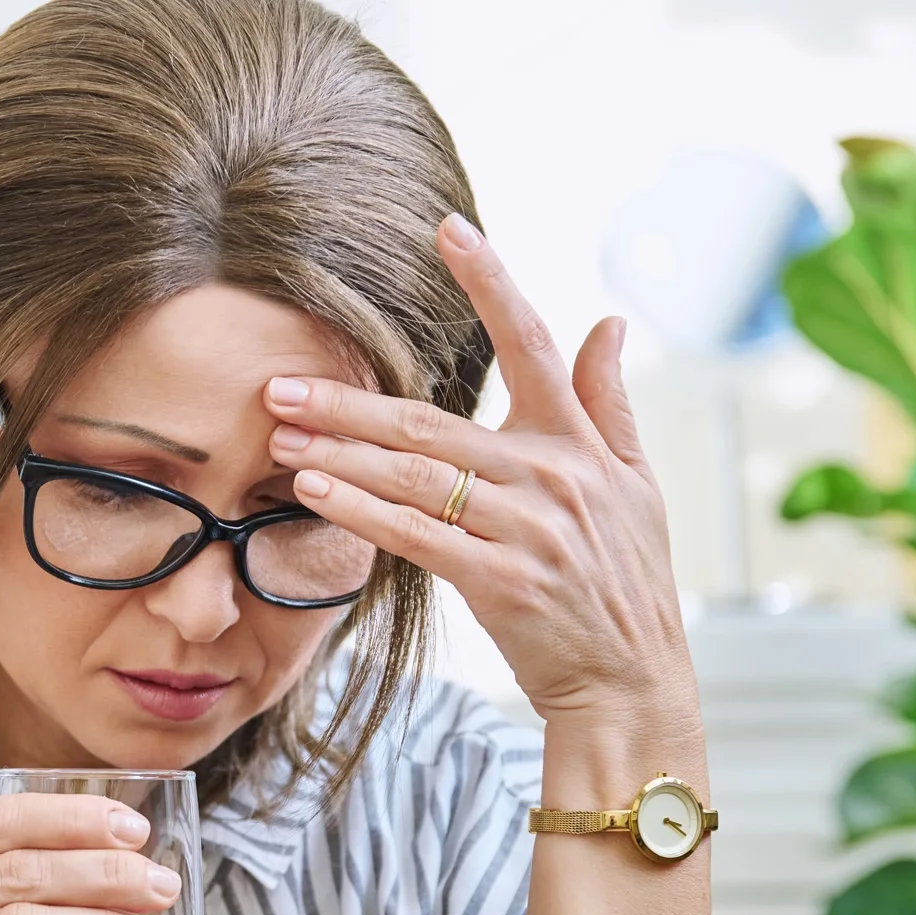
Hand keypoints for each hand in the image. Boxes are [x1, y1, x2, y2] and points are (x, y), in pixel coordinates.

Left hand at [266, 213, 694, 721]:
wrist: (632, 684)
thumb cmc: (624, 584)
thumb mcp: (636, 484)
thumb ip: (609, 401)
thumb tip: (611, 321)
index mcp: (581, 443)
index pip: (534, 344)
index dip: (492, 282)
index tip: (449, 228)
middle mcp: (555, 476)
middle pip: (434, 422)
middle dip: (350, 401)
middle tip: (280, 382)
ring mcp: (528, 529)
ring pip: (415, 477)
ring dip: (339, 451)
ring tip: (279, 430)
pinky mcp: (503, 582)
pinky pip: (416, 536)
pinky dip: (361, 511)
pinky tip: (314, 489)